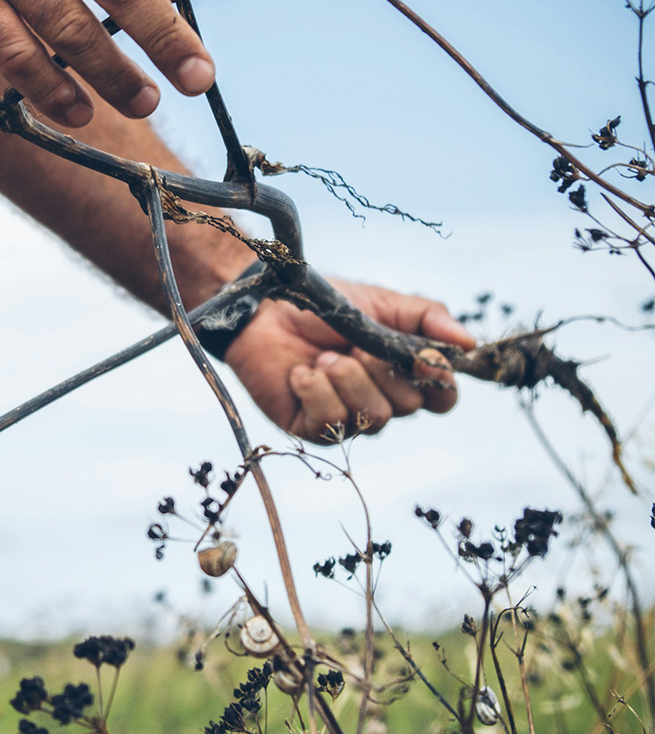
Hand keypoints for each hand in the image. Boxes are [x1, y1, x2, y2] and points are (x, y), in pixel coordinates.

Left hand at [224, 279, 475, 442]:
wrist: (264, 308)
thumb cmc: (324, 306)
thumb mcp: (382, 304)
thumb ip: (427, 318)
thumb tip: (469, 343)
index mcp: (402, 373)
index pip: (442, 398)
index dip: (440, 384)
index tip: (424, 359)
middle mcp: (379, 400)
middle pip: (407, 407)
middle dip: (381, 369)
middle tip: (353, 345)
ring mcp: (347, 419)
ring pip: (372, 417)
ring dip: (347, 377)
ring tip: (323, 356)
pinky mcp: (312, 429)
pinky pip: (331, 422)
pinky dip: (316, 389)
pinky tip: (300, 372)